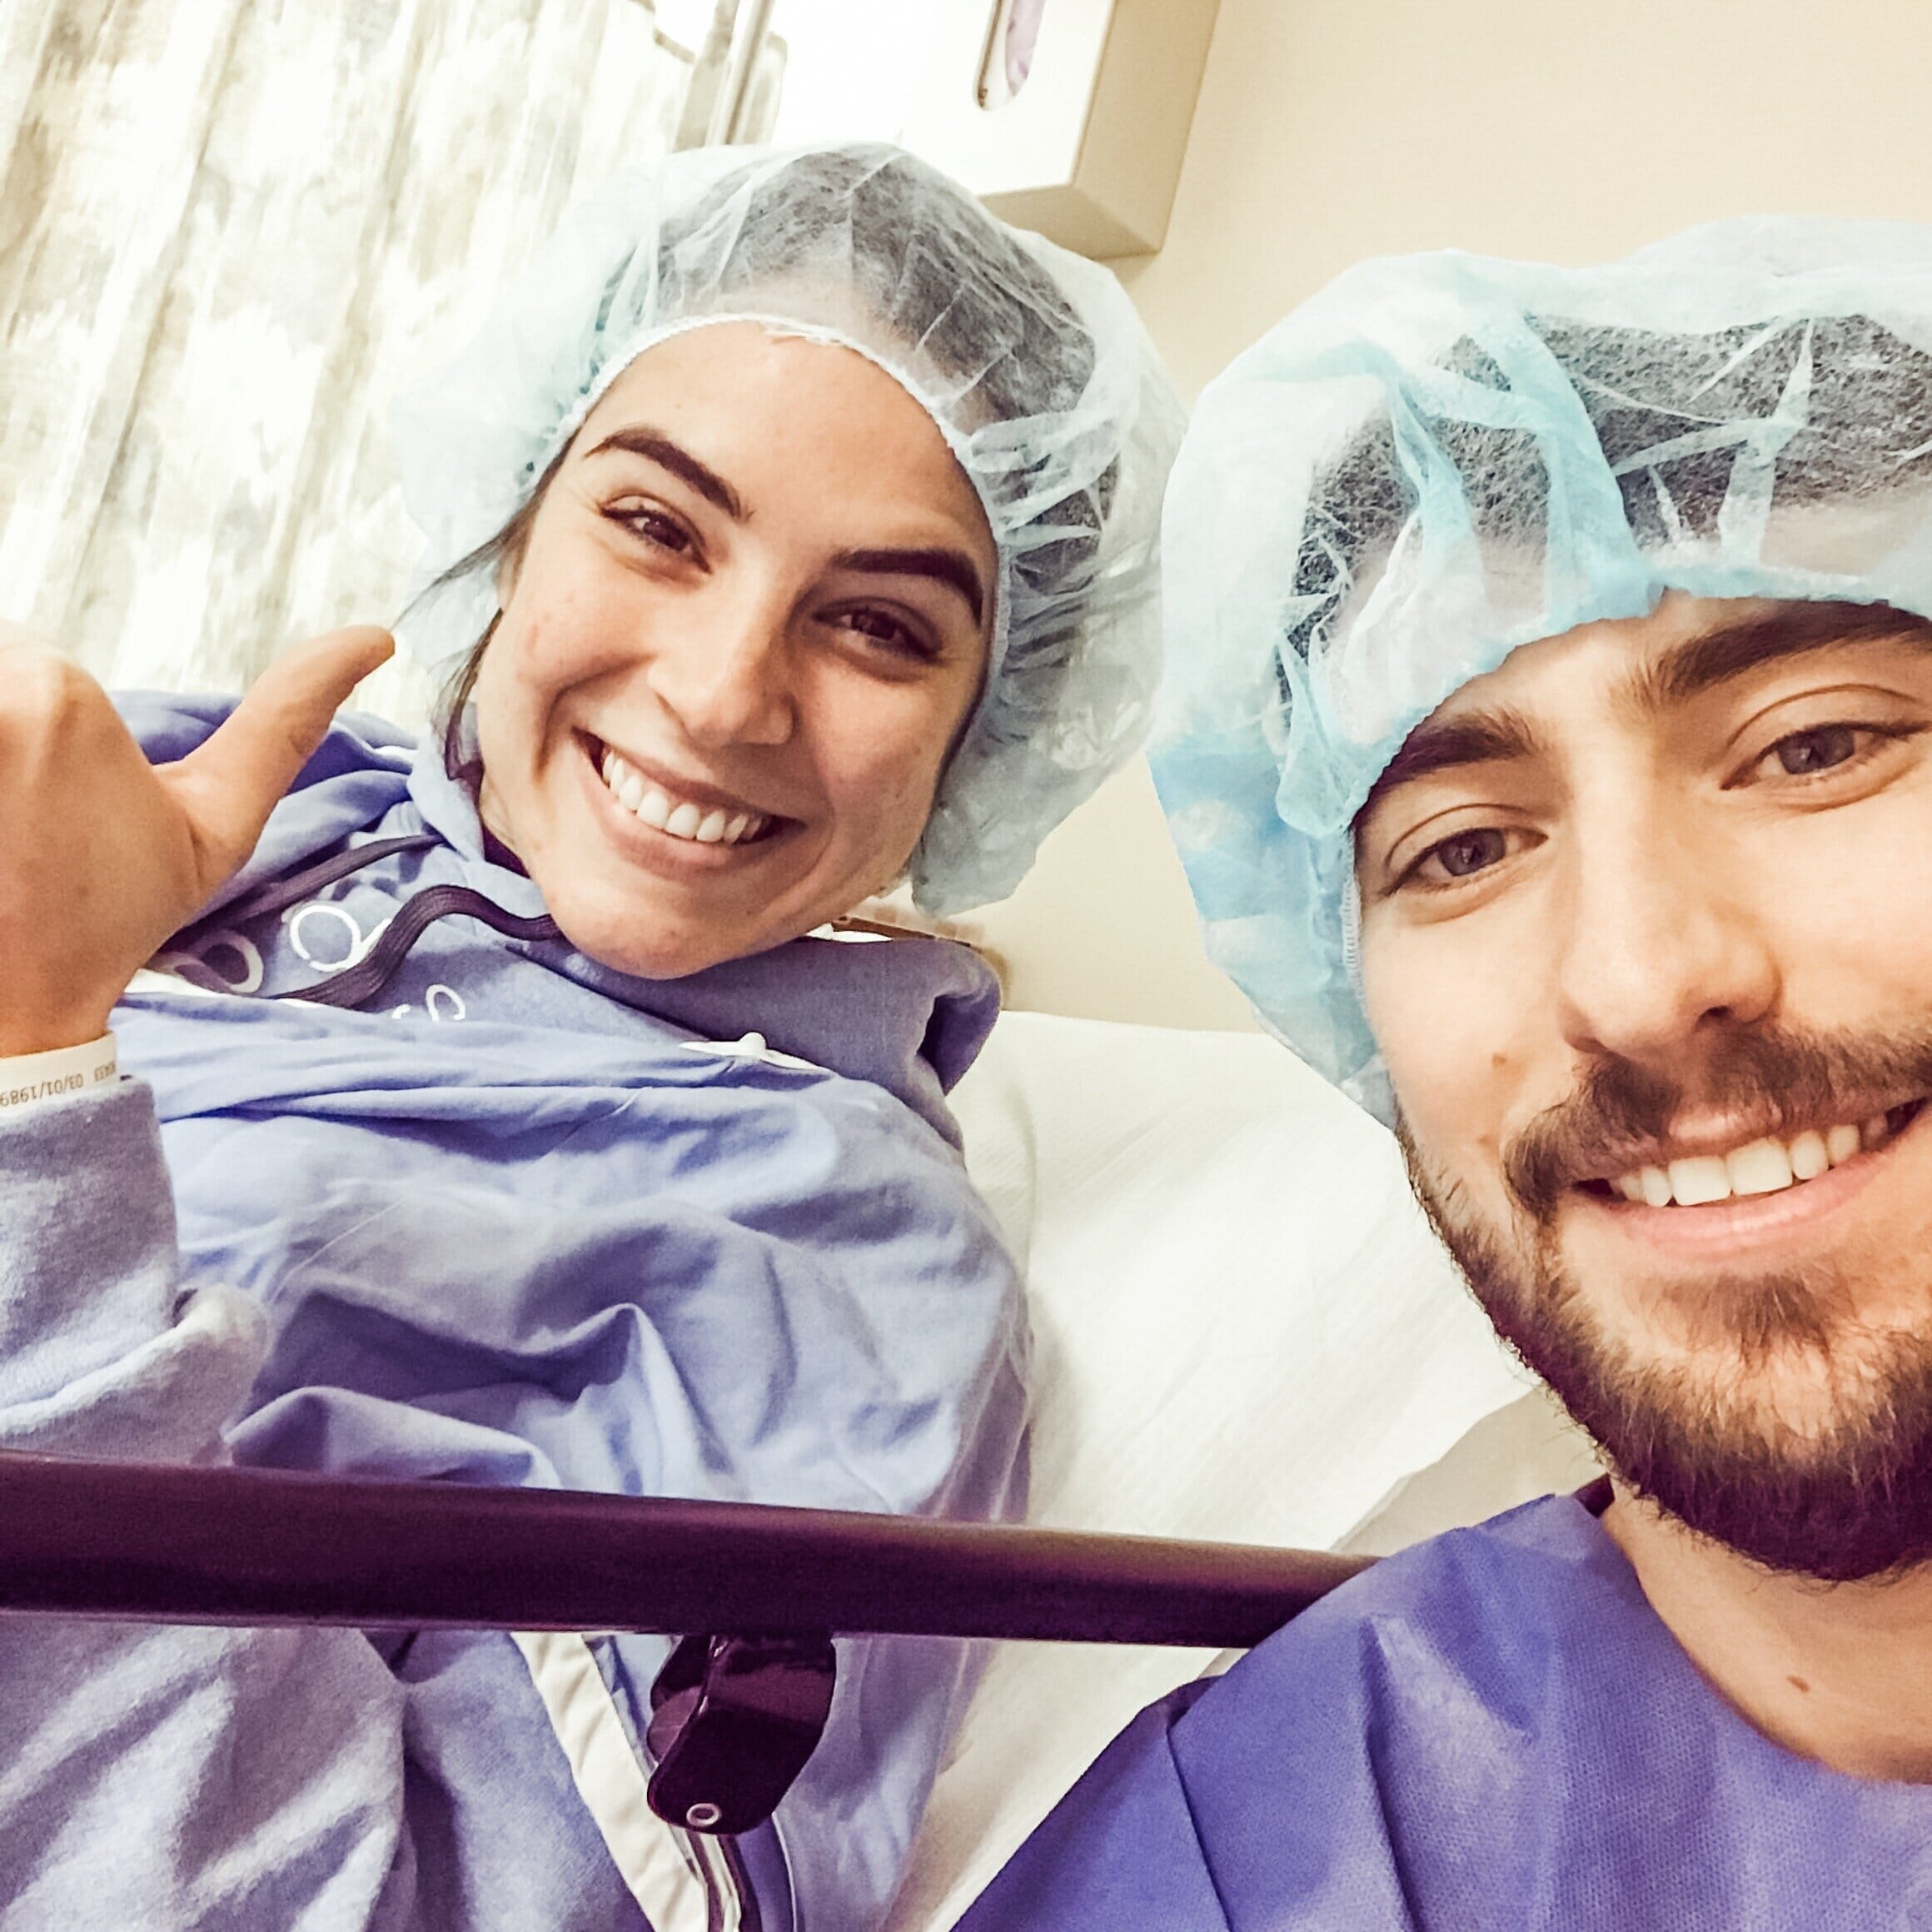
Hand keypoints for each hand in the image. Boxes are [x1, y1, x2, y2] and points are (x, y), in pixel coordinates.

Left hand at [0, 625, 394, 1055]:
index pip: (31, 659)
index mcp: (57, 701)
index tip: (50, 809)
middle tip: (18, 819)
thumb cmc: (112, 917)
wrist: (14, 1007)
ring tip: (4, 825)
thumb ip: (285, 721)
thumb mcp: (217, 823)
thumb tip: (376, 636)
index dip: (48, 734)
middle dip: (8, 743)